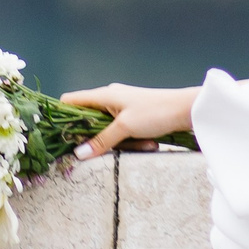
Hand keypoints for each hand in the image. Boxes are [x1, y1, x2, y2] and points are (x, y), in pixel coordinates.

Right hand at [58, 83, 196, 158]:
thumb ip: (101, 141)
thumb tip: (78, 154)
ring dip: (122, 142)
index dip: (61, 118)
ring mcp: (123, 107)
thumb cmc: (155, 112)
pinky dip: (134, 140)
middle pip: (88, 120)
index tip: (62, 138)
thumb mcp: (125, 128)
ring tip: (142, 143)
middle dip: (97, 138)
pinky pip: (125, 132)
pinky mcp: (135, 116)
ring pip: (108, 130)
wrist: (187, 109)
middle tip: (106, 148)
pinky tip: (149, 143)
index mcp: (103, 95)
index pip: (70, 101)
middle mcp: (110, 98)